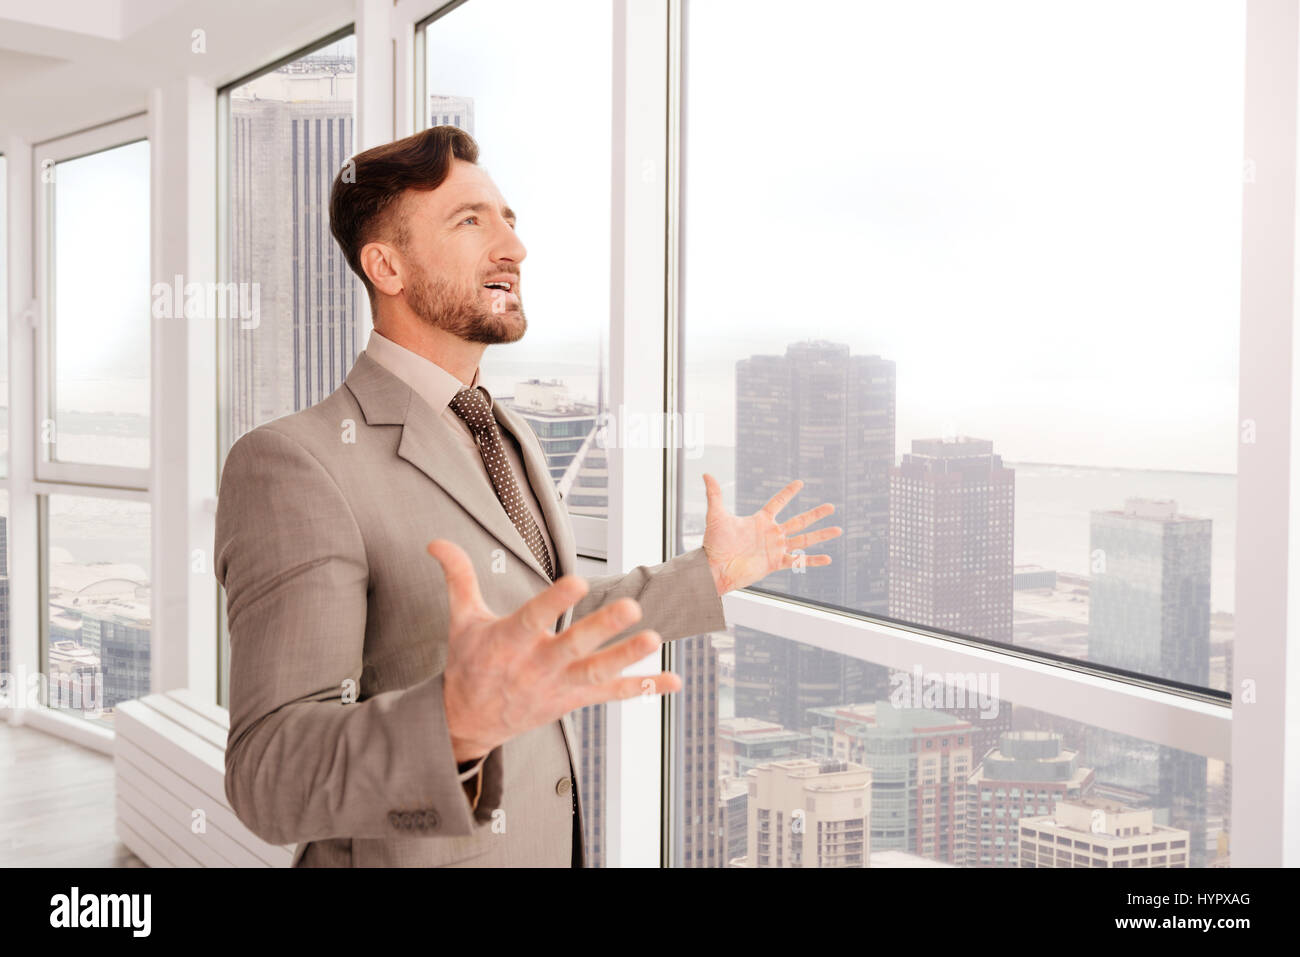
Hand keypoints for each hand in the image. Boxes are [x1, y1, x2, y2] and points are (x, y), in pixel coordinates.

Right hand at [427, 539, 678, 762]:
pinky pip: (612, 695)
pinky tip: (673, 680)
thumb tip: (436, 542)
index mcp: (509, 642)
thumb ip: (458, 578)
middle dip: (603, 629)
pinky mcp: (573, 700)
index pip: (534, 618)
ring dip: (627, 657)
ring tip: (654, 638)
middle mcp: (536, 666)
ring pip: (596, 673)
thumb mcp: (462, 621)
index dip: (555, 601)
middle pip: (573, 647)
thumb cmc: (468, 664)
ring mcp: (558, 686)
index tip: (577, 581)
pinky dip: (643, 688)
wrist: (468, 722)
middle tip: (632, 609)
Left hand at [701, 475, 842, 594]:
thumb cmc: (713, 544)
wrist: (714, 568)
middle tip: (832, 506)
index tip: (800, 483)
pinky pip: (798, 561)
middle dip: (815, 514)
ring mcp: (775, 548)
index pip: (778, 502)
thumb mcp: (715, 516)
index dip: (788, 493)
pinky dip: (812, 560)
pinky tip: (828, 558)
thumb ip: (714, 495)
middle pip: (799, 521)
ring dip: (821, 535)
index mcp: (760, 520)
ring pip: (804, 539)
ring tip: (838, 529)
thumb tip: (706, 474)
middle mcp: (771, 533)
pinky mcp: (775, 562)